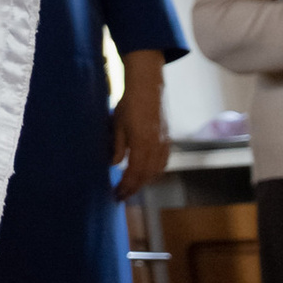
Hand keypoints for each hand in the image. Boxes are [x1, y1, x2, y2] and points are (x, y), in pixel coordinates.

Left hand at [111, 53, 169, 195]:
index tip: (117, 194)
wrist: (148, 87)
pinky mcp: (168, 140)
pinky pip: (163, 162)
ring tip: (131, 187)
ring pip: (156, 171)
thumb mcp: (117, 124)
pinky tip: (146, 175)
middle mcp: (156, 146)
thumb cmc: (129, 104)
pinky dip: (154, 172)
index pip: (134, 172)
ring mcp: (164, 143)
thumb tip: (114, 165)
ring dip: (144, 182)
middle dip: (134, 188)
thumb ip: (117, 146)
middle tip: (121, 195)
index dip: (126, 186)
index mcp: (142, 143)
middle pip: (146, 175)